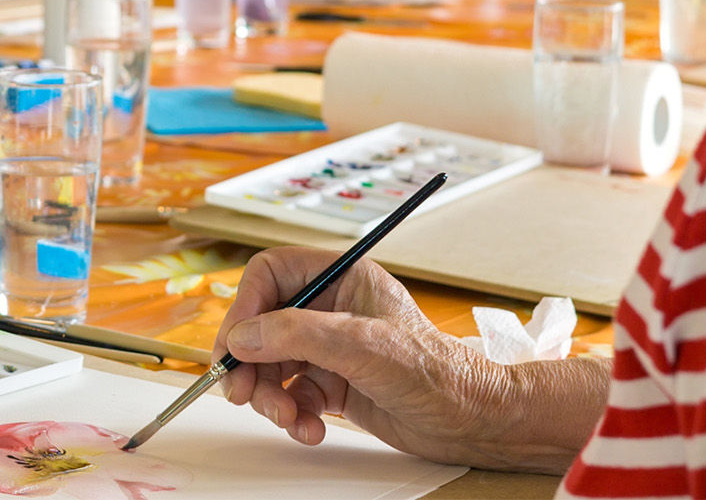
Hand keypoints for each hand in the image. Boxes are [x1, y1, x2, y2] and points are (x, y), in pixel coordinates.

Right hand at [214, 248, 604, 471]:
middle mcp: (331, 309)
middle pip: (262, 325)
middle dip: (250, 363)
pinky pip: (290, 396)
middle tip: (241, 393)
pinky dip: (292, 416)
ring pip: (270, 365)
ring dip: (269, 397)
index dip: (245, 307)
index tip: (235, 344)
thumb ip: (297, 335)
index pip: (270, 275)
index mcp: (342, 277)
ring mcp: (330, 348)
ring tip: (288, 418)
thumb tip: (243, 337)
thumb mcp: (361, 345)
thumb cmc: (436, 371)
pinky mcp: (333, 384)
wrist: (470, 421)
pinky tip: (311, 429)